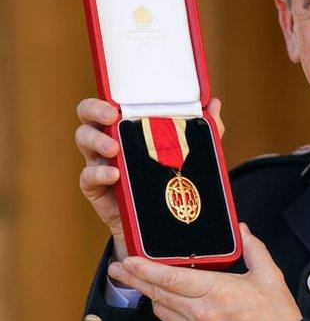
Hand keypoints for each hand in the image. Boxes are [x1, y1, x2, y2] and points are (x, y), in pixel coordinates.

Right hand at [75, 98, 225, 261]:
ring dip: (97, 141)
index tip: (117, 106)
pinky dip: (99, 174)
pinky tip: (115, 175)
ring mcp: (99, 163)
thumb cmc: (169, 175)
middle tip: (112, 117)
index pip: (108, 105)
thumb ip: (202, 129)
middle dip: (94, 112)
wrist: (160, 219)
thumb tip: (214, 104)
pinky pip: (88, 177)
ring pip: (84, 142)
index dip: (104, 101)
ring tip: (114, 149)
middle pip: (88, 118)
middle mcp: (108, 140)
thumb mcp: (188, 151)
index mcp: (128, 127)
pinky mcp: (95, 187)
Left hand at [107, 223, 300, 320]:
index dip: (144, 268)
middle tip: (121, 270)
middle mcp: (201, 313)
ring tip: (153, 288)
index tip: (129, 260)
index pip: (169, 277)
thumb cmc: (277, 318)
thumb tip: (242, 231)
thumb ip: (253, 248)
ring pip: (161, 313)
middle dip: (136, 279)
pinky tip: (173, 314)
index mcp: (217, 291)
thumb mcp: (270, 275)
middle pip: (157, 294)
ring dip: (154, 298)